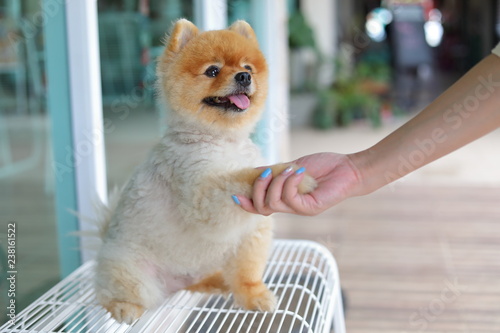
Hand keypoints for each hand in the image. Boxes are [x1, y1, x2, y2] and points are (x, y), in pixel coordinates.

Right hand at [235, 152, 360, 215]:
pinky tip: (300, 172)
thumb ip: (275, 172)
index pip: (261, 207)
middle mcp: (292, 208)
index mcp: (286, 199)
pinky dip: (290, 183)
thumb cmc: (324, 166)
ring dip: (276, 183)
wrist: (349, 168)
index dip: (246, 204)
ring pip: (273, 204)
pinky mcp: (310, 208)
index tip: (235, 195)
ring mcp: (301, 210)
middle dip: (258, 188)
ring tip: (290, 169)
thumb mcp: (293, 167)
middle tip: (266, 172)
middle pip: (262, 208)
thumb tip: (255, 172)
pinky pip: (290, 199)